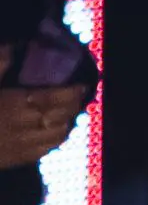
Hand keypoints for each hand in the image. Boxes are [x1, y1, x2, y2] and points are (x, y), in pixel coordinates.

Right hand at [0, 46, 88, 171]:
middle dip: (74, 106)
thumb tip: (15, 46)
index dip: (72, 92)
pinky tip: (58, 130)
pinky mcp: (21, 158)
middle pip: (62, 116)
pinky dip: (59, 137)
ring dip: (69, 122)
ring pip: (59, 134)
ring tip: (71, 111)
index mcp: (16, 102)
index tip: (83, 85)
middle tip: (79, 96)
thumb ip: (0, 62)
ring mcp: (26, 144)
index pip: (54, 97)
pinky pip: (49, 148)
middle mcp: (26, 125)